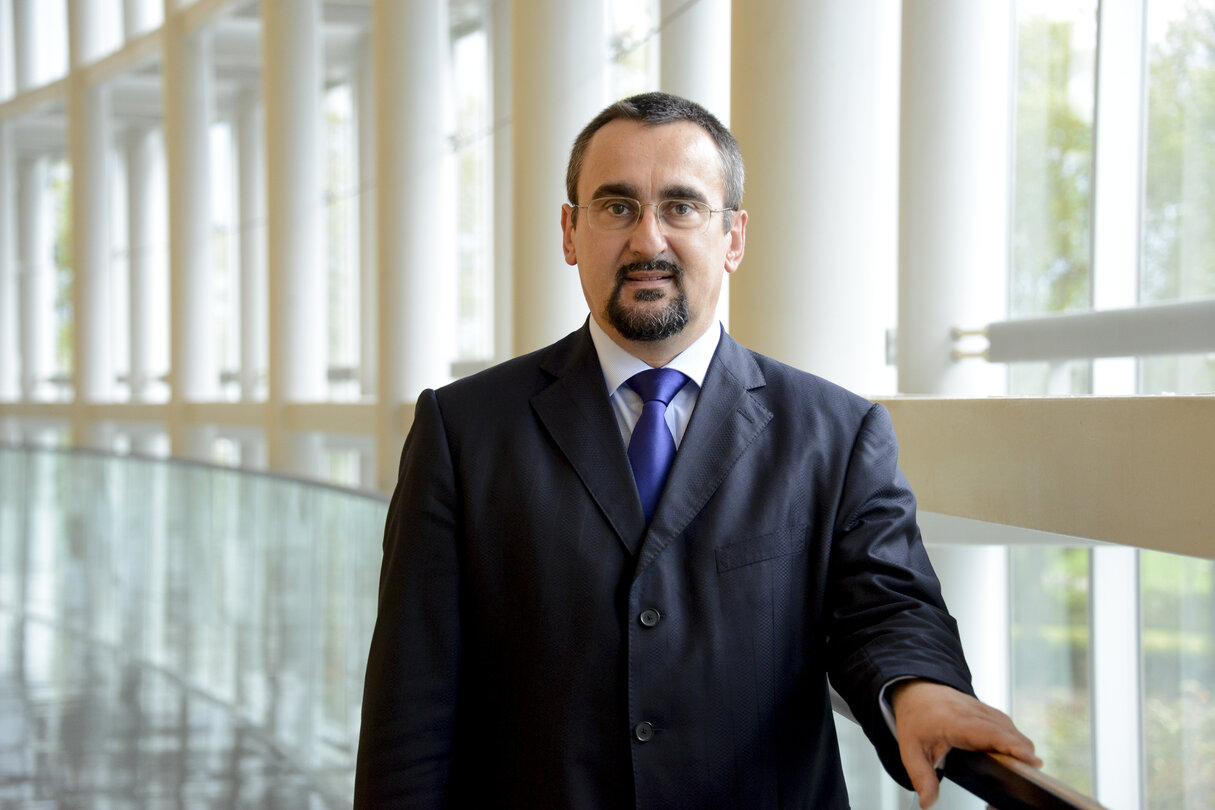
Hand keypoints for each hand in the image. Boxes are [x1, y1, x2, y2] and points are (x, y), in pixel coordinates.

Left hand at [889, 680, 1041, 807]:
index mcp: (953, 721)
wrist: (915, 690)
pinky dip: (1013, 737)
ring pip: (1008, 725)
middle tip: (1033, 769)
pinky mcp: (985, 709)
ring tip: (1028, 764)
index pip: (988, 733)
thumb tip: (928, 802)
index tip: (1029, 758)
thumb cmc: (914, 717)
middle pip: (1005, 730)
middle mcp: (970, 712)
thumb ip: (921, 777)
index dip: (1011, 745)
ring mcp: (979, 708)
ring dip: (1019, 743)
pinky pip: (1004, 722)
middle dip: (1022, 749)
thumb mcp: (910, 750)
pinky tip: (1017, 750)